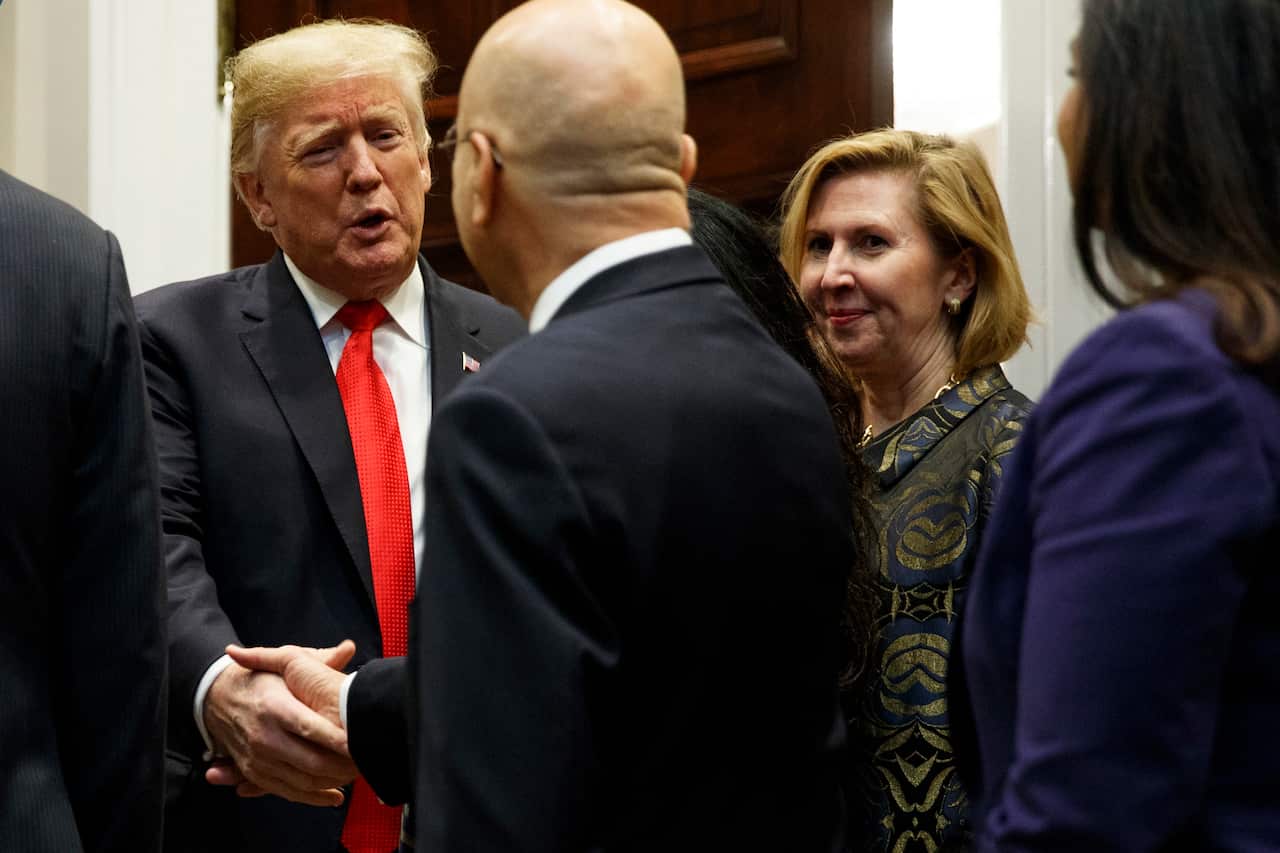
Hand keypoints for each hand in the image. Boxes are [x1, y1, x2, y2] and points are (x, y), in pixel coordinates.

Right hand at [202, 643, 356, 805]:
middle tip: (365, 762)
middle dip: (341, 766)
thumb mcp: (285, 662)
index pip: (310, 728)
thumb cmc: (260, 679)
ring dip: (332, 782)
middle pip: (309, 761)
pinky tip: (334, 795)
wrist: (217, 697)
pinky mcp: (254, 772)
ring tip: (356, 776)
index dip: (336, 739)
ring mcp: (258, 757)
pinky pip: (286, 792)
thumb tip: (349, 647)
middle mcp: (264, 736)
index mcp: (275, 706)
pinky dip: (312, 797)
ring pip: (301, 781)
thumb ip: (319, 657)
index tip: (357, 743)